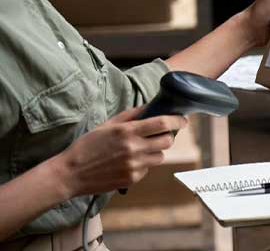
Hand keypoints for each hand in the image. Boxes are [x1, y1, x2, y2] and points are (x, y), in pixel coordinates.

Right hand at [47, 107, 187, 197]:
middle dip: (168, 136)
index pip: (162, 124)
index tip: (183, 120)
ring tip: (139, 149)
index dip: (177, 121)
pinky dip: (143, 164)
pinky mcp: (133, 178)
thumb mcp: (107, 125)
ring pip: (160, 156)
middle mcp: (134, 148)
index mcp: (127, 131)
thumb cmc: (87, 146)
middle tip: (161, 135)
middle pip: (167, 141)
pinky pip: (147, 168)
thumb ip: (131, 115)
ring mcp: (134, 165)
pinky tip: (126, 162)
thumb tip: (150, 107)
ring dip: (155, 151)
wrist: (71, 173)